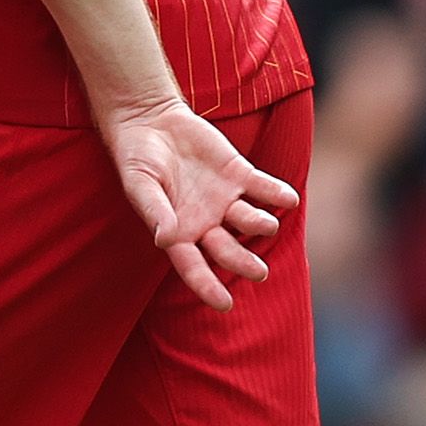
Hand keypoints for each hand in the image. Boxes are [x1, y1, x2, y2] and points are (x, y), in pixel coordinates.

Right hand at [103, 98, 300, 310]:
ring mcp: (225, 198)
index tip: (224, 305)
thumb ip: (153, 210)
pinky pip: (263, 188)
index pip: (193, 265)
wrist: (149, 120)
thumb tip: (165, 239)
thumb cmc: (137, 157)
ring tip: (265, 224)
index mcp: (178, 230)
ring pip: (249, 220)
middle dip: (243, 262)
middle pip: (228, 249)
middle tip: (259, 272)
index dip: (207, 286)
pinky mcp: (239, 173)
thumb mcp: (139, 183)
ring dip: (259, 224)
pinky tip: (288, 199)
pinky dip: (277, 194)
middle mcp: (206, 221)